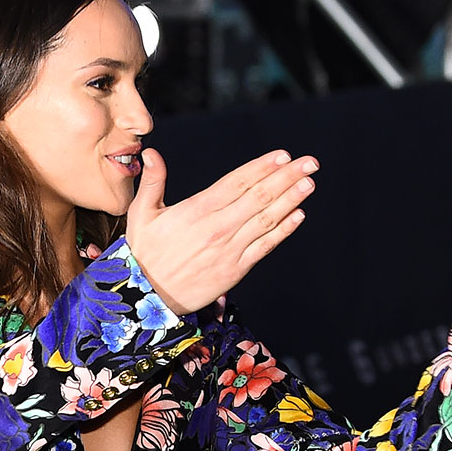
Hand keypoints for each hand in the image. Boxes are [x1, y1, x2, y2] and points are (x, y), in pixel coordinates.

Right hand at [125, 147, 316, 313]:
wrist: (147, 297)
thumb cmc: (144, 253)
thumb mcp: (141, 214)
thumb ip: (152, 182)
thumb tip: (151, 153)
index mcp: (197, 210)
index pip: (237, 182)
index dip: (262, 167)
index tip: (283, 155)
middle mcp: (218, 227)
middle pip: (259, 197)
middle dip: (287, 177)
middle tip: (310, 162)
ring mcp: (229, 249)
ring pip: (267, 219)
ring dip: (291, 200)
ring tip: (309, 183)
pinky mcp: (235, 270)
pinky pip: (265, 247)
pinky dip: (283, 231)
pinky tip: (298, 215)